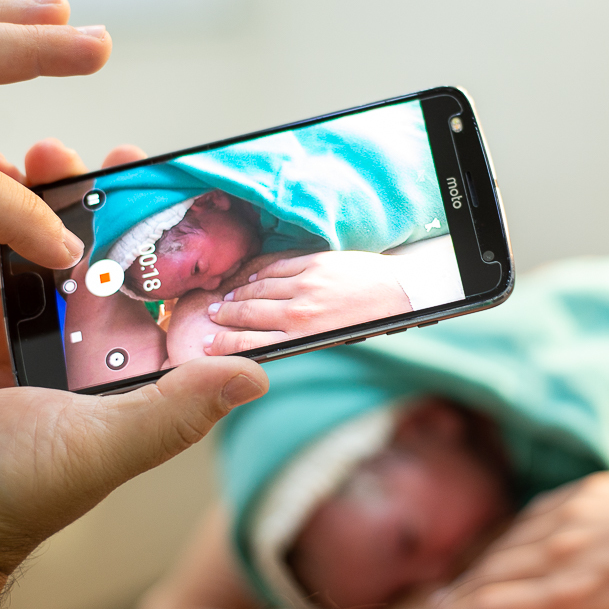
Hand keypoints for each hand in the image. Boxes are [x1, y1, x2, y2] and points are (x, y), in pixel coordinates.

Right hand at [204, 251, 411, 354]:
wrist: (399, 292)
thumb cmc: (366, 320)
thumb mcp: (330, 341)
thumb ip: (297, 340)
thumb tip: (266, 343)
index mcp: (304, 338)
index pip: (251, 342)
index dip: (225, 344)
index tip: (209, 345)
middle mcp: (300, 313)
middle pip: (248, 313)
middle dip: (224, 315)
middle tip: (210, 315)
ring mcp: (306, 285)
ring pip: (259, 288)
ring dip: (238, 293)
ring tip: (225, 296)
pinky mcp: (314, 263)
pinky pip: (276, 266)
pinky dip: (259, 271)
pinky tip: (249, 276)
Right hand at [427, 470, 608, 608]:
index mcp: (570, 600)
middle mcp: (559, 552)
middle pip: (488, 579)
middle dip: (458, 604)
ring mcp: (571, 516)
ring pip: (506, 545)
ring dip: (479, 571)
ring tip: (463, 590)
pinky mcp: (588, 491)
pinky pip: (532, 517)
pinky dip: (510, 539)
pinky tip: (505, 550)